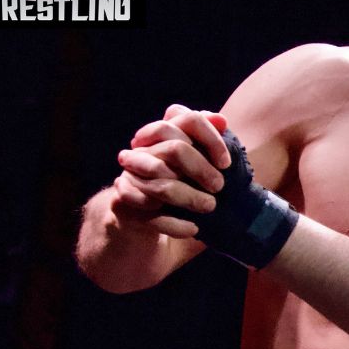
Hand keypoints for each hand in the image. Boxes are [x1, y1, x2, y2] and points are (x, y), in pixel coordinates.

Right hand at [110, 104, 230, 237]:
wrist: (139, 220)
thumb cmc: (179, 185)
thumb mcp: (196, 164)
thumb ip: (208, 142)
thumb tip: (222, 120)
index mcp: (164, 134)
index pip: (189, 120)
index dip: (211, 139)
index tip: (226, 163)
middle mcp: (144, 149)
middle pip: (175, 149)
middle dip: (201, 169)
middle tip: (219, 187)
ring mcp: (130, 174)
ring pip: (163, 184)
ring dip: (191, 198)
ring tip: (210, 208)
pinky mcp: (122, 200)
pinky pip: (151, 212)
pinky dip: (175, 224)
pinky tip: (194, 228)